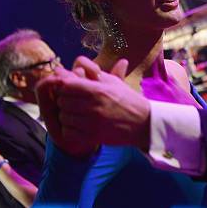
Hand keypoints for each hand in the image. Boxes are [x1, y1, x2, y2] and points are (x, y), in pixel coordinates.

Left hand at [36, 57, 150, 153]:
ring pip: (63, 117)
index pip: (67, 85)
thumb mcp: (112, 82)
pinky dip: (69, 130)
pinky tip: (77, 126)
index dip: (65, 86)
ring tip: (75, 114)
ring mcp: (93, 124)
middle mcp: (94, 107)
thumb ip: (89, 74)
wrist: (143, 123)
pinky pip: (68, 133)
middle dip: (64, 100)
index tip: (70, 89)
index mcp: (99, 90)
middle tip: (72, 102)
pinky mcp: (93, 137)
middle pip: (62, 101)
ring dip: (66, 115)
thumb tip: (65, 70)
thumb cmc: (127, 99)